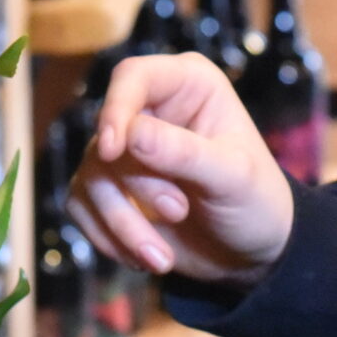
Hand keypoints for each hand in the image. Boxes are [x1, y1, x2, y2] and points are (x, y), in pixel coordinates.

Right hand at [67, 54, 293, 287]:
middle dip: (139, 186)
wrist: (249, 254)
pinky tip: (145, 259)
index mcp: (188, 85)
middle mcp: (150, 108)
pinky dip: (108, 238)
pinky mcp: (109, 187)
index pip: (133, 77)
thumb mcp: (233, 177)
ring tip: (162, 258)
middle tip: (179, 212)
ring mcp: (125, 149)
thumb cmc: (255, 202)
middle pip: (108, 136)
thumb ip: (186, 153)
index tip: (113, 150)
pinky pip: (81, 206)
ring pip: (91, 176)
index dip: (116, 108)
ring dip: (122, 223)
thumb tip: (131, 134)